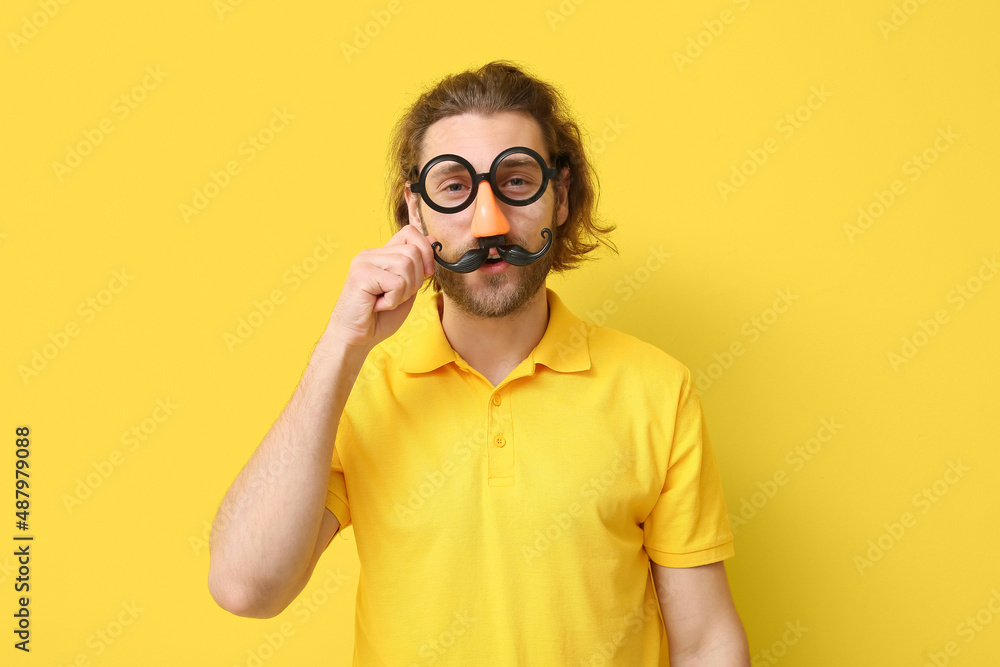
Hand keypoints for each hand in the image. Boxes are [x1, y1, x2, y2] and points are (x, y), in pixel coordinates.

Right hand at [326, 223, 437, 351]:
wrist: (355, 338)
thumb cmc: (379, 317)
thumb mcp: (406, 289)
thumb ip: (418, 267)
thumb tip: (434, 241)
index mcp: (381, 254)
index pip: (410, 233)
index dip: (425, 251)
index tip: (426, 274)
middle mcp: (370, 253)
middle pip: (413, 252)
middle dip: (414, 280)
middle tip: (396, 296)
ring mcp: (364, 262)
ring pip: (406, 265)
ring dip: (403, 292)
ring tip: (386, 301)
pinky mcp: (361, 275)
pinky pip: (396, 283)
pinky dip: (393, 300)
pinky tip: (378, 305)